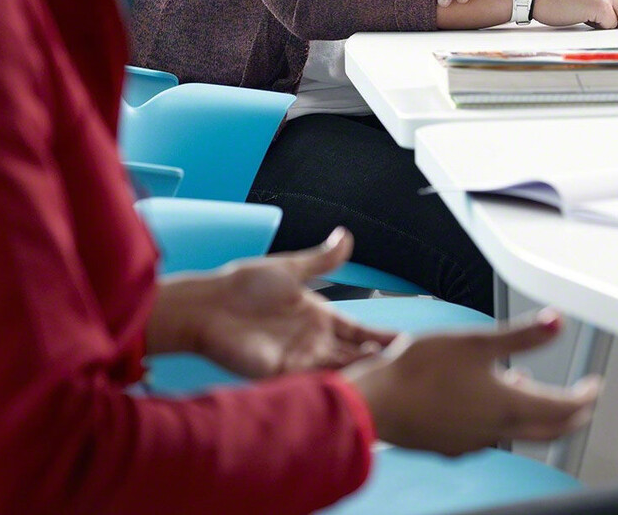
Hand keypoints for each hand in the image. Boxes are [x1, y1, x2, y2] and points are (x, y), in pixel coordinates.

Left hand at [155, 228, 399, 378]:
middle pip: (355, 354)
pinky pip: (313, 380)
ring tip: (387, 372)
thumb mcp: (290, 269)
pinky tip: (354, 383)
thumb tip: (346, 235)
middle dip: (380, 360)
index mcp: (320, 318)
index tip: (410, 342)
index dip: (384, 337)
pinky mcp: (281, 371)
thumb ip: (322, 259)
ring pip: (340, 369)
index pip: (361, 331)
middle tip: (408, 363)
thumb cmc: (243, 284)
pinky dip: (334, 382)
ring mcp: (299, 358)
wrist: (208, 304)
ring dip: (361, 372)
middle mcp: (314, 341)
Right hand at [344, 310, 598, 455]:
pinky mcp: (451, 444)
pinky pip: (490, 433)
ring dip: (535, 413)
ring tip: (531, 387)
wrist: (373, 404)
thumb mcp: (476, 341)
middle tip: (582, 397)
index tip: (594, 385)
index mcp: (509, 407)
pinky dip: (503, 416)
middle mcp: (496, 430)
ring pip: (518, 431)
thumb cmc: (418, 373)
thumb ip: (522, 335)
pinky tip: (487, 397)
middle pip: (549, 429)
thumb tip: (558, 321)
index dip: (586, 395)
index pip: (565, 408)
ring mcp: (473, 441)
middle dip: (571, 412)